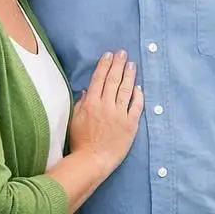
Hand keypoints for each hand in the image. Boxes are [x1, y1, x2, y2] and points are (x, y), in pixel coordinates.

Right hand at [68, 51, 141, 172]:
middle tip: (123, 53)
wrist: (92, 160)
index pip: (99, 79)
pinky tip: (139, 87)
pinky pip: (136, 106)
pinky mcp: (130, 124)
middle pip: (113, 80)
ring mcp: (119, 114)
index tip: (109, 55)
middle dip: (118, 64)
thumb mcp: (75, 120)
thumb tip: (87, 90)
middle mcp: (106, 106)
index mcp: (91, 103)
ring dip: (129, 75)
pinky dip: (138, 96)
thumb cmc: (80, 142)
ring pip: (126, 90)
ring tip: (132, 65)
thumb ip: (81, 103)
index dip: (104, 65)